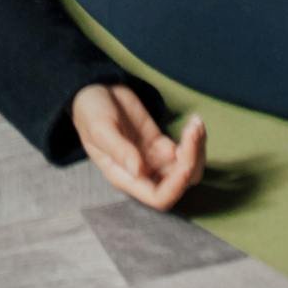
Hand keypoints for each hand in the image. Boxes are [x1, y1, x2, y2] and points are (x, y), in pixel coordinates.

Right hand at [71, 84, 205, 209]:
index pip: (158, 197)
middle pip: (179, 183)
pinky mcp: (161, 143)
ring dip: (197, 150)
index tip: (184, 161)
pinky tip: (194, 123)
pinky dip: (195, 140)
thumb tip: (137, 171)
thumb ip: (118, 149)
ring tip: (196, 124)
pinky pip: (186, 150)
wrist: (93, 90)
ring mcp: (154, 159)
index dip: (175, 185)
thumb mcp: (100, 128)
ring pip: (188, 169)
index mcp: (126, 177)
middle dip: (192, 160)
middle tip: (192, 130)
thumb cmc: (90, 112)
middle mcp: (144, 173)